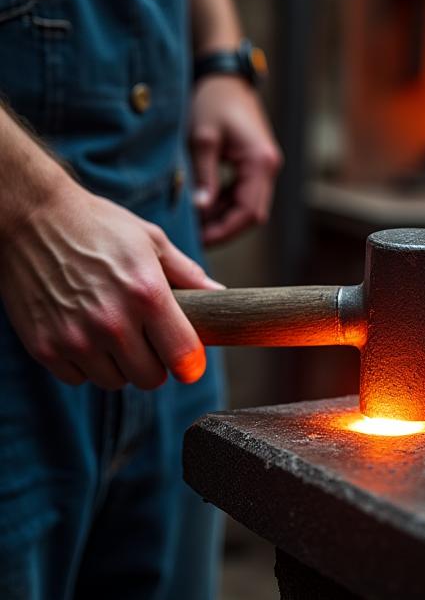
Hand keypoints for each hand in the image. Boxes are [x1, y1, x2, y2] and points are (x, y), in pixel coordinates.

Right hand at [0, 177, 221, 388]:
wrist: (31, 218)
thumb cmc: (96, 225)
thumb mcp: (151, 240)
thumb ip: (187, 273)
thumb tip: (219, 293)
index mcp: (147, 294)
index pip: (183, 358)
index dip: (190, 362)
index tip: (186, 357)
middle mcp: (113, 322)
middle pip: (151, 379)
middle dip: (155, 363)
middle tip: (146, 339)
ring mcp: (76, 338)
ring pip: (115, 382)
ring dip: (119, 365)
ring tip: (111, 331)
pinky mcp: (45, 347)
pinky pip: (78, 379)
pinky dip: (84, 364)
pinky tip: (82, 333)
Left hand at [189, 75, 281, 244]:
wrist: (223, 75)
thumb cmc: (212, 101)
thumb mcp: (203, 139)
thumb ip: (204, 177)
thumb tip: (202, 210)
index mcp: (261, 163)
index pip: (249, 212)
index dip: (225, 230)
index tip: (201, 240)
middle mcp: (268, 167)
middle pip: (252, 214)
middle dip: (225, 228)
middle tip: (196, 236)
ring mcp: (264, 166)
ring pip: (248, 206)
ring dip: (224, 217)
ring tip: (196, 222)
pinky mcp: (254, 163)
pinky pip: (243, 193)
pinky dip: (225, 203)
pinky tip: (204, 205)